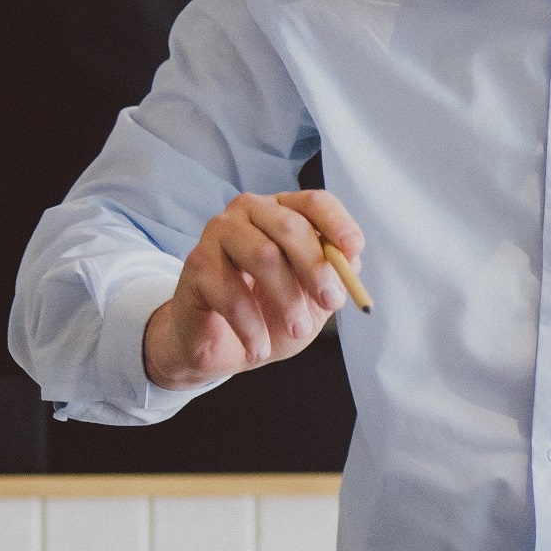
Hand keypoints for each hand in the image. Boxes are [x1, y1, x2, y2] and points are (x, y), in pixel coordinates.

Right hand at [142, 190, 364, 390]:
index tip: (353, 250)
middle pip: (289, 225)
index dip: (337, 223)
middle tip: (332, 302)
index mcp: (282, 212)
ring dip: (287, 300)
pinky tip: (259, 347)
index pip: (314, 203)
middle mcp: (248, 212)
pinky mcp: (196, 263)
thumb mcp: (311, 300)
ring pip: (263, 255)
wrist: (221, 345)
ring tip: (297, 330)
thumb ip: (332, 278)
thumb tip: (350, 262)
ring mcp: (218, 233)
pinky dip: (252, 327)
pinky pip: (231, 293)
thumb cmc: (267, 313)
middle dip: (316, 267)